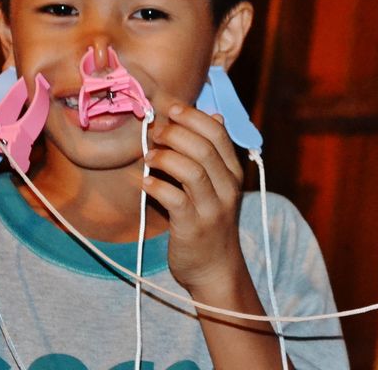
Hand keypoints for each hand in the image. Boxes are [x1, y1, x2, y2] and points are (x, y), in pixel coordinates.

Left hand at [141, 100, 246, 291]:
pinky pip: (174, 199)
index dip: (193, 117)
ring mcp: (212, 208)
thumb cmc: (211, 221)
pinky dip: (156, 186)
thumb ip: (214, 153)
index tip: (171, 109)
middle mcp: (227, 187)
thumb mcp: (220, 184)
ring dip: (165, 158)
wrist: (216, 268)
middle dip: (175, 133)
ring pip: (191, 170)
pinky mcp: (193, 227)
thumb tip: (215, 117)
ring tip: (149, 157)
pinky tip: (144, 182)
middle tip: (155, 132)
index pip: (218, 134)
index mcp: (233, 173)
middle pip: (204, 148)